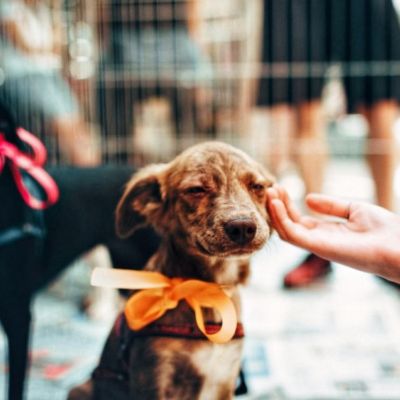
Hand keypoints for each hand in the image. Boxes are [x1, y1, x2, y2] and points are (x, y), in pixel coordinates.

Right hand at [266, 184, 399, 282]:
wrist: (398, 243)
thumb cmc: (383, 229)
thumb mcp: (353, 209)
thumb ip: (330, 206)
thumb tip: (307, 199)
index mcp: (326, 232)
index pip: (298, 219)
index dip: (287, 204)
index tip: (280, 188)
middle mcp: (318, 240)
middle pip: (289, 224)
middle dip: (278, 206)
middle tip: (271, 188)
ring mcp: (317, 244)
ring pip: (285, 230)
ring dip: (275, 212)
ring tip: (270, 193)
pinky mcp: (317, 247)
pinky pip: (292, 234)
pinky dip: (281, 219)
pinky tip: (276, 203)